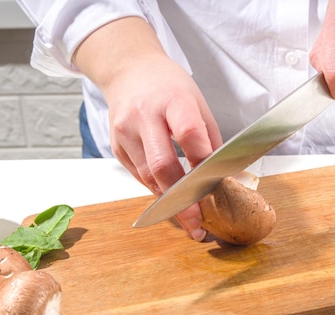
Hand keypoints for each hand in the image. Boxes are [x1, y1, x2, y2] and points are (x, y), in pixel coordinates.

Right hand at [74, 17, 221, 240]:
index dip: (202, 160)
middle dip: (181, 199)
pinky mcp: (116, 146)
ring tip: (187, 220)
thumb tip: (218, 174)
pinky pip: (138, 175)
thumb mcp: (196, 99)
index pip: (188, 132)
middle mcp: (143, 116)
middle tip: (197, 223)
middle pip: (162, 164)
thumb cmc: (168, 86)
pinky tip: (170, 199)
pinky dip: (156, 189)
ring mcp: (125, 132)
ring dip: (169, 202)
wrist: (128, 71)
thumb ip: (207, 136)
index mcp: (171, 99)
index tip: (214, 182)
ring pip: (148, 176)